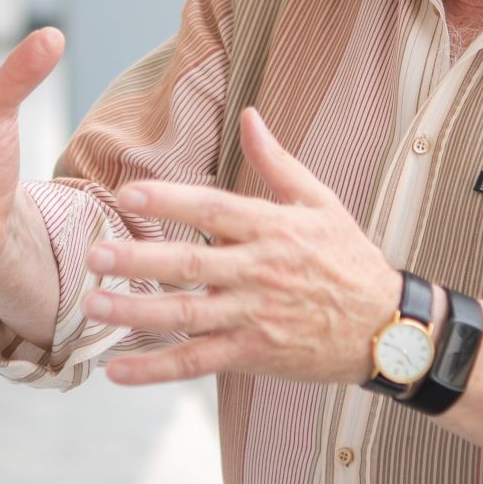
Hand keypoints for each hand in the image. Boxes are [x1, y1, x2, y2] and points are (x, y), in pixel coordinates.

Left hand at [84, 107, 402, 385]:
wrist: (388, 327)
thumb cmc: (350, 259)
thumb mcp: (320, 202)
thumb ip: (276, 162)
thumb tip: (249, 115)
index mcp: (274, 229)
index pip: (214, 209)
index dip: (170, 200)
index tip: (128, 193)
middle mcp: (260, 272)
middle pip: (191, 264)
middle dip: (139, 259)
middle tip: (94, 255)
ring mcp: (255, 316)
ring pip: (187, 315)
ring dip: (137, 312)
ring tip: (94, 304)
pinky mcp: (254, 354)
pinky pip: (197, 361)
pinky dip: (156, 368)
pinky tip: (117, 369)